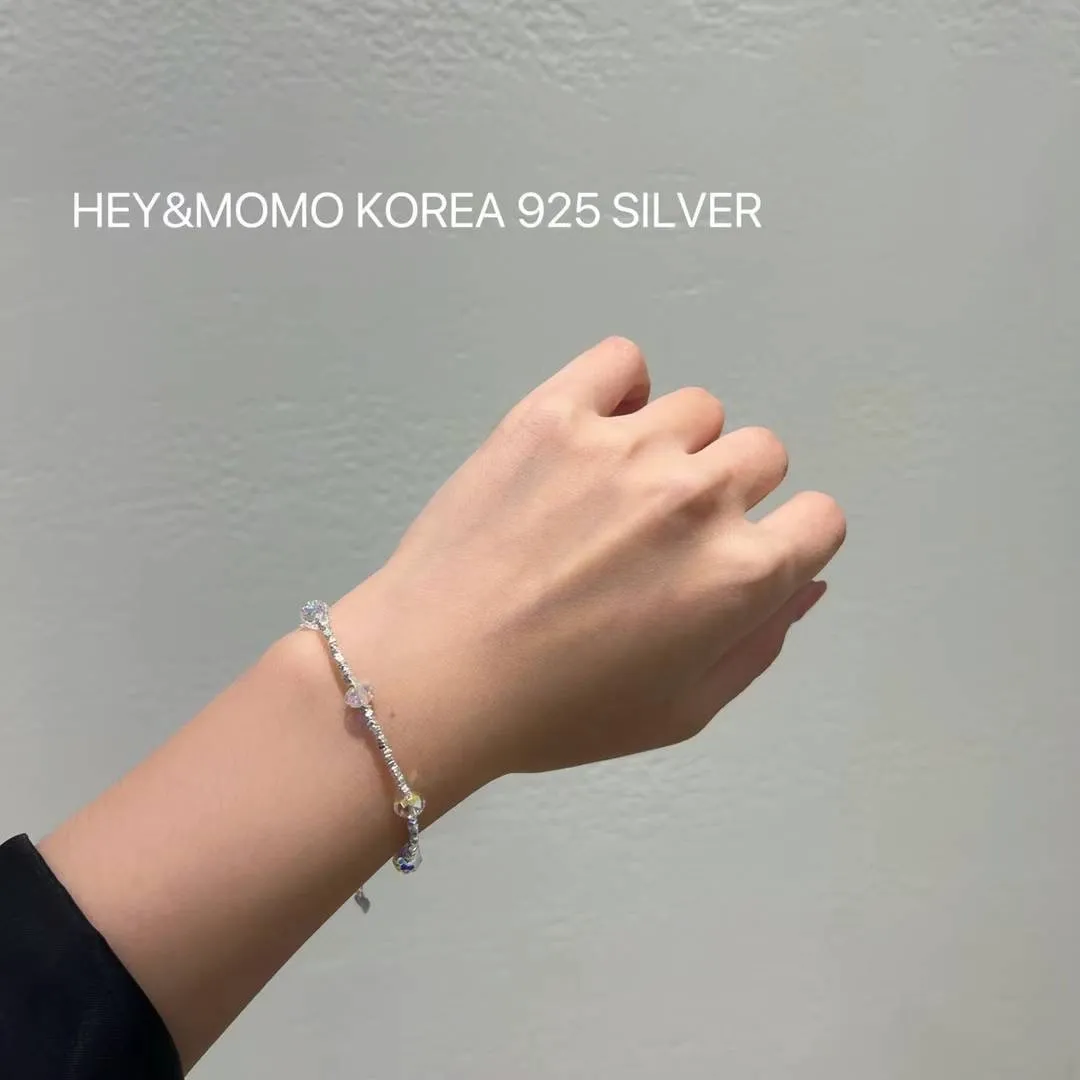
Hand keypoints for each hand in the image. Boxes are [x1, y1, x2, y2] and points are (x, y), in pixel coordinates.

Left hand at [332, 337, 844, 789]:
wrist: (435, 672)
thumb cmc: (560, 711)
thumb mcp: (681, 711)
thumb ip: (760, 644)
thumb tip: (807, 582)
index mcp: (740, 574)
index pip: (820, 517)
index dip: (787, 539)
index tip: (740, 556)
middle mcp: (698, 495)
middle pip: (762, 454)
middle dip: (730, 493)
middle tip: (659, 534)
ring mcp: (625, 444)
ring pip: (697, 409)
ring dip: (673, 446)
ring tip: (610, 489)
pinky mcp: (556, 411)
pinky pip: (622, 360)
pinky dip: (620, 388)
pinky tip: (590, 430)